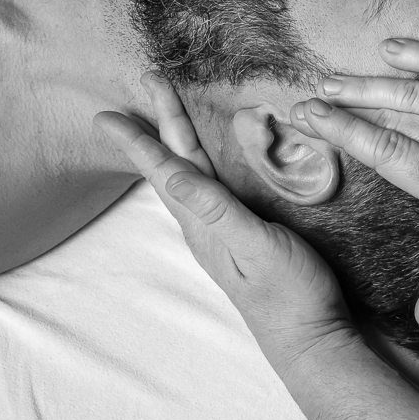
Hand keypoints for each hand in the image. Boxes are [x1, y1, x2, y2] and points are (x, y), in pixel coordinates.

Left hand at [96, 75, 353, 367]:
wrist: (312, 338)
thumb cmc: (288, 294)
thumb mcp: (256, 246)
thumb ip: (216, 210)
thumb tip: (172, 174)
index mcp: (204, 223)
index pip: (164, 171)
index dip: (137, 140)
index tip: (106, 115)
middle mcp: (207, 223)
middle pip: (177, 161)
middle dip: (163, 120)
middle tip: (150, 81)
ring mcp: (225, 229)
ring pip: (194, 171)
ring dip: (180, 137)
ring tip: (170, 108)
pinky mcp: (247, 232)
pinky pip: (216, 184)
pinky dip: (207, 159)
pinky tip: (212, 156)